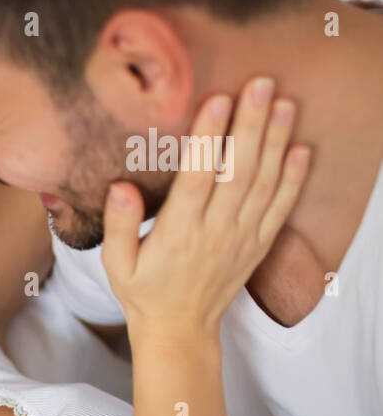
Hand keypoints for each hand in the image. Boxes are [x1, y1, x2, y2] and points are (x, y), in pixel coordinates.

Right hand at [101, 77, 310, 346]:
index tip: (217, 100)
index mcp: (178, 233)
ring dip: (276, 141)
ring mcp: (241, 238)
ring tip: (285, 104)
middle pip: (238, 171)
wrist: (179, 331)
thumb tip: (121, 186)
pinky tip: (301, 149)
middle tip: (261, 85)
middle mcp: (215, 232)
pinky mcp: (258, 245)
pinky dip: (294, 178)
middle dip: (251, 124)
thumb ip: (120, 224)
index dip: (208, 137)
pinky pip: (281, 208)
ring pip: (264, 183)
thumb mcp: (116, 263)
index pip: (197, 177)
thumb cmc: (143, 291)